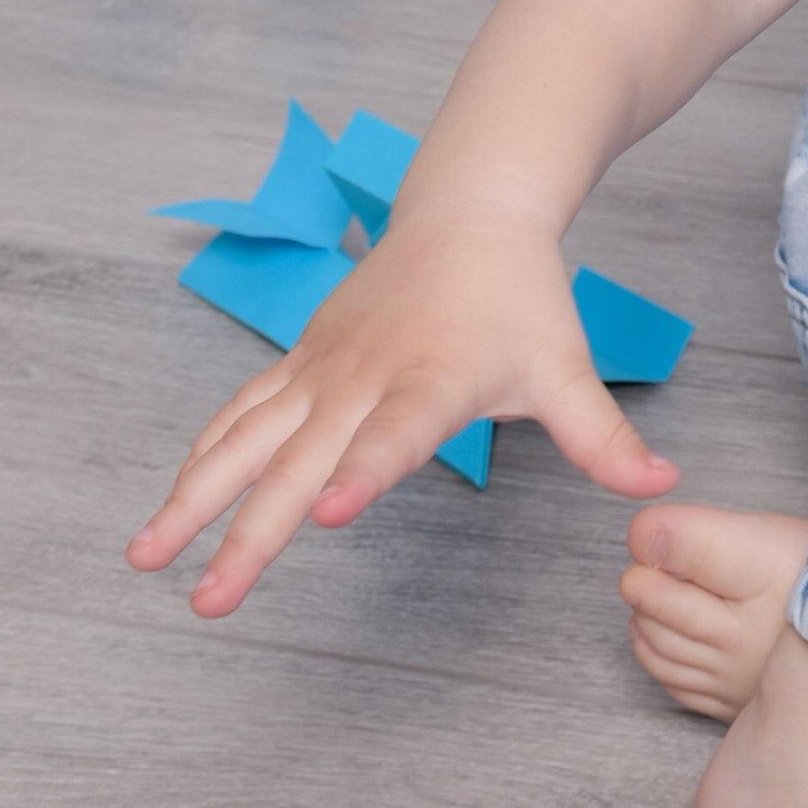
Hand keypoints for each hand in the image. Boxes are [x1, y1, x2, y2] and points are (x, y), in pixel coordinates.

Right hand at [125, 202, 678, 615]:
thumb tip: (661, 488)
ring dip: (194, 498)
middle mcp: (367, 376)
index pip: (396, 435)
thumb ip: (603, 437)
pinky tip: (173, 504)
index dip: (363, 472)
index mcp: (435, 379)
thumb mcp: (567, 365)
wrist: (472, 206)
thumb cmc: (522, 295)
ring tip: (146, 559)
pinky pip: (241, 411)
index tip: (324, 514)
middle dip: (251, 533)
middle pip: (299, 459)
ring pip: (246, 438)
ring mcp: (324, 369)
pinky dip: (203, 456)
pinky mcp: (303, 361)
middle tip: (210, 601)